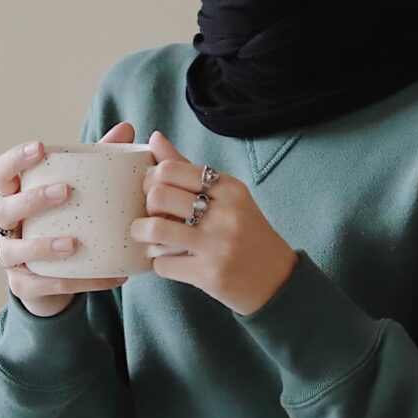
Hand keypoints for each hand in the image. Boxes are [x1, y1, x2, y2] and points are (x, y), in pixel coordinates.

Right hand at [0, 123, 135, 316]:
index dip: (15, 159)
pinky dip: (76, 282)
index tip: (41, 148)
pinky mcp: (23, 285)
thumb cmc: (63, 218)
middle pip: (4, 209)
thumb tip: (128, 129)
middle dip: (32, 199)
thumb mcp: (79, 188)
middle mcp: (6, 225)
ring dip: (42, 245)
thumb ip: (98, 159)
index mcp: (14, 194)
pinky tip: (109, 277)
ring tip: (73, 244)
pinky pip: (44, 284)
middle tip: (65, 191)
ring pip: (15, 251)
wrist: (54, 274)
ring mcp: (10, 256)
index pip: (1, 172)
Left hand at [128, 130, 298, 315]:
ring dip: (142, 233)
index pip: (170, 169)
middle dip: (146, 206)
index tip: (152, 190)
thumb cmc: (245, 231)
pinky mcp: (210, 274)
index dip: (151, 179)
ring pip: (156, 229)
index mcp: (229, 187)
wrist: (276, 279)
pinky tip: (166, 258)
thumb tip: (155, 137)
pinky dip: (157, 262)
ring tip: (146, 235)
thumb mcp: (225, 195)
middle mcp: (225, 212)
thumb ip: (187, 168)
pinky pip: (163, 264)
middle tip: (151, 214)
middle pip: (159, 195)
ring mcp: (218, 244)